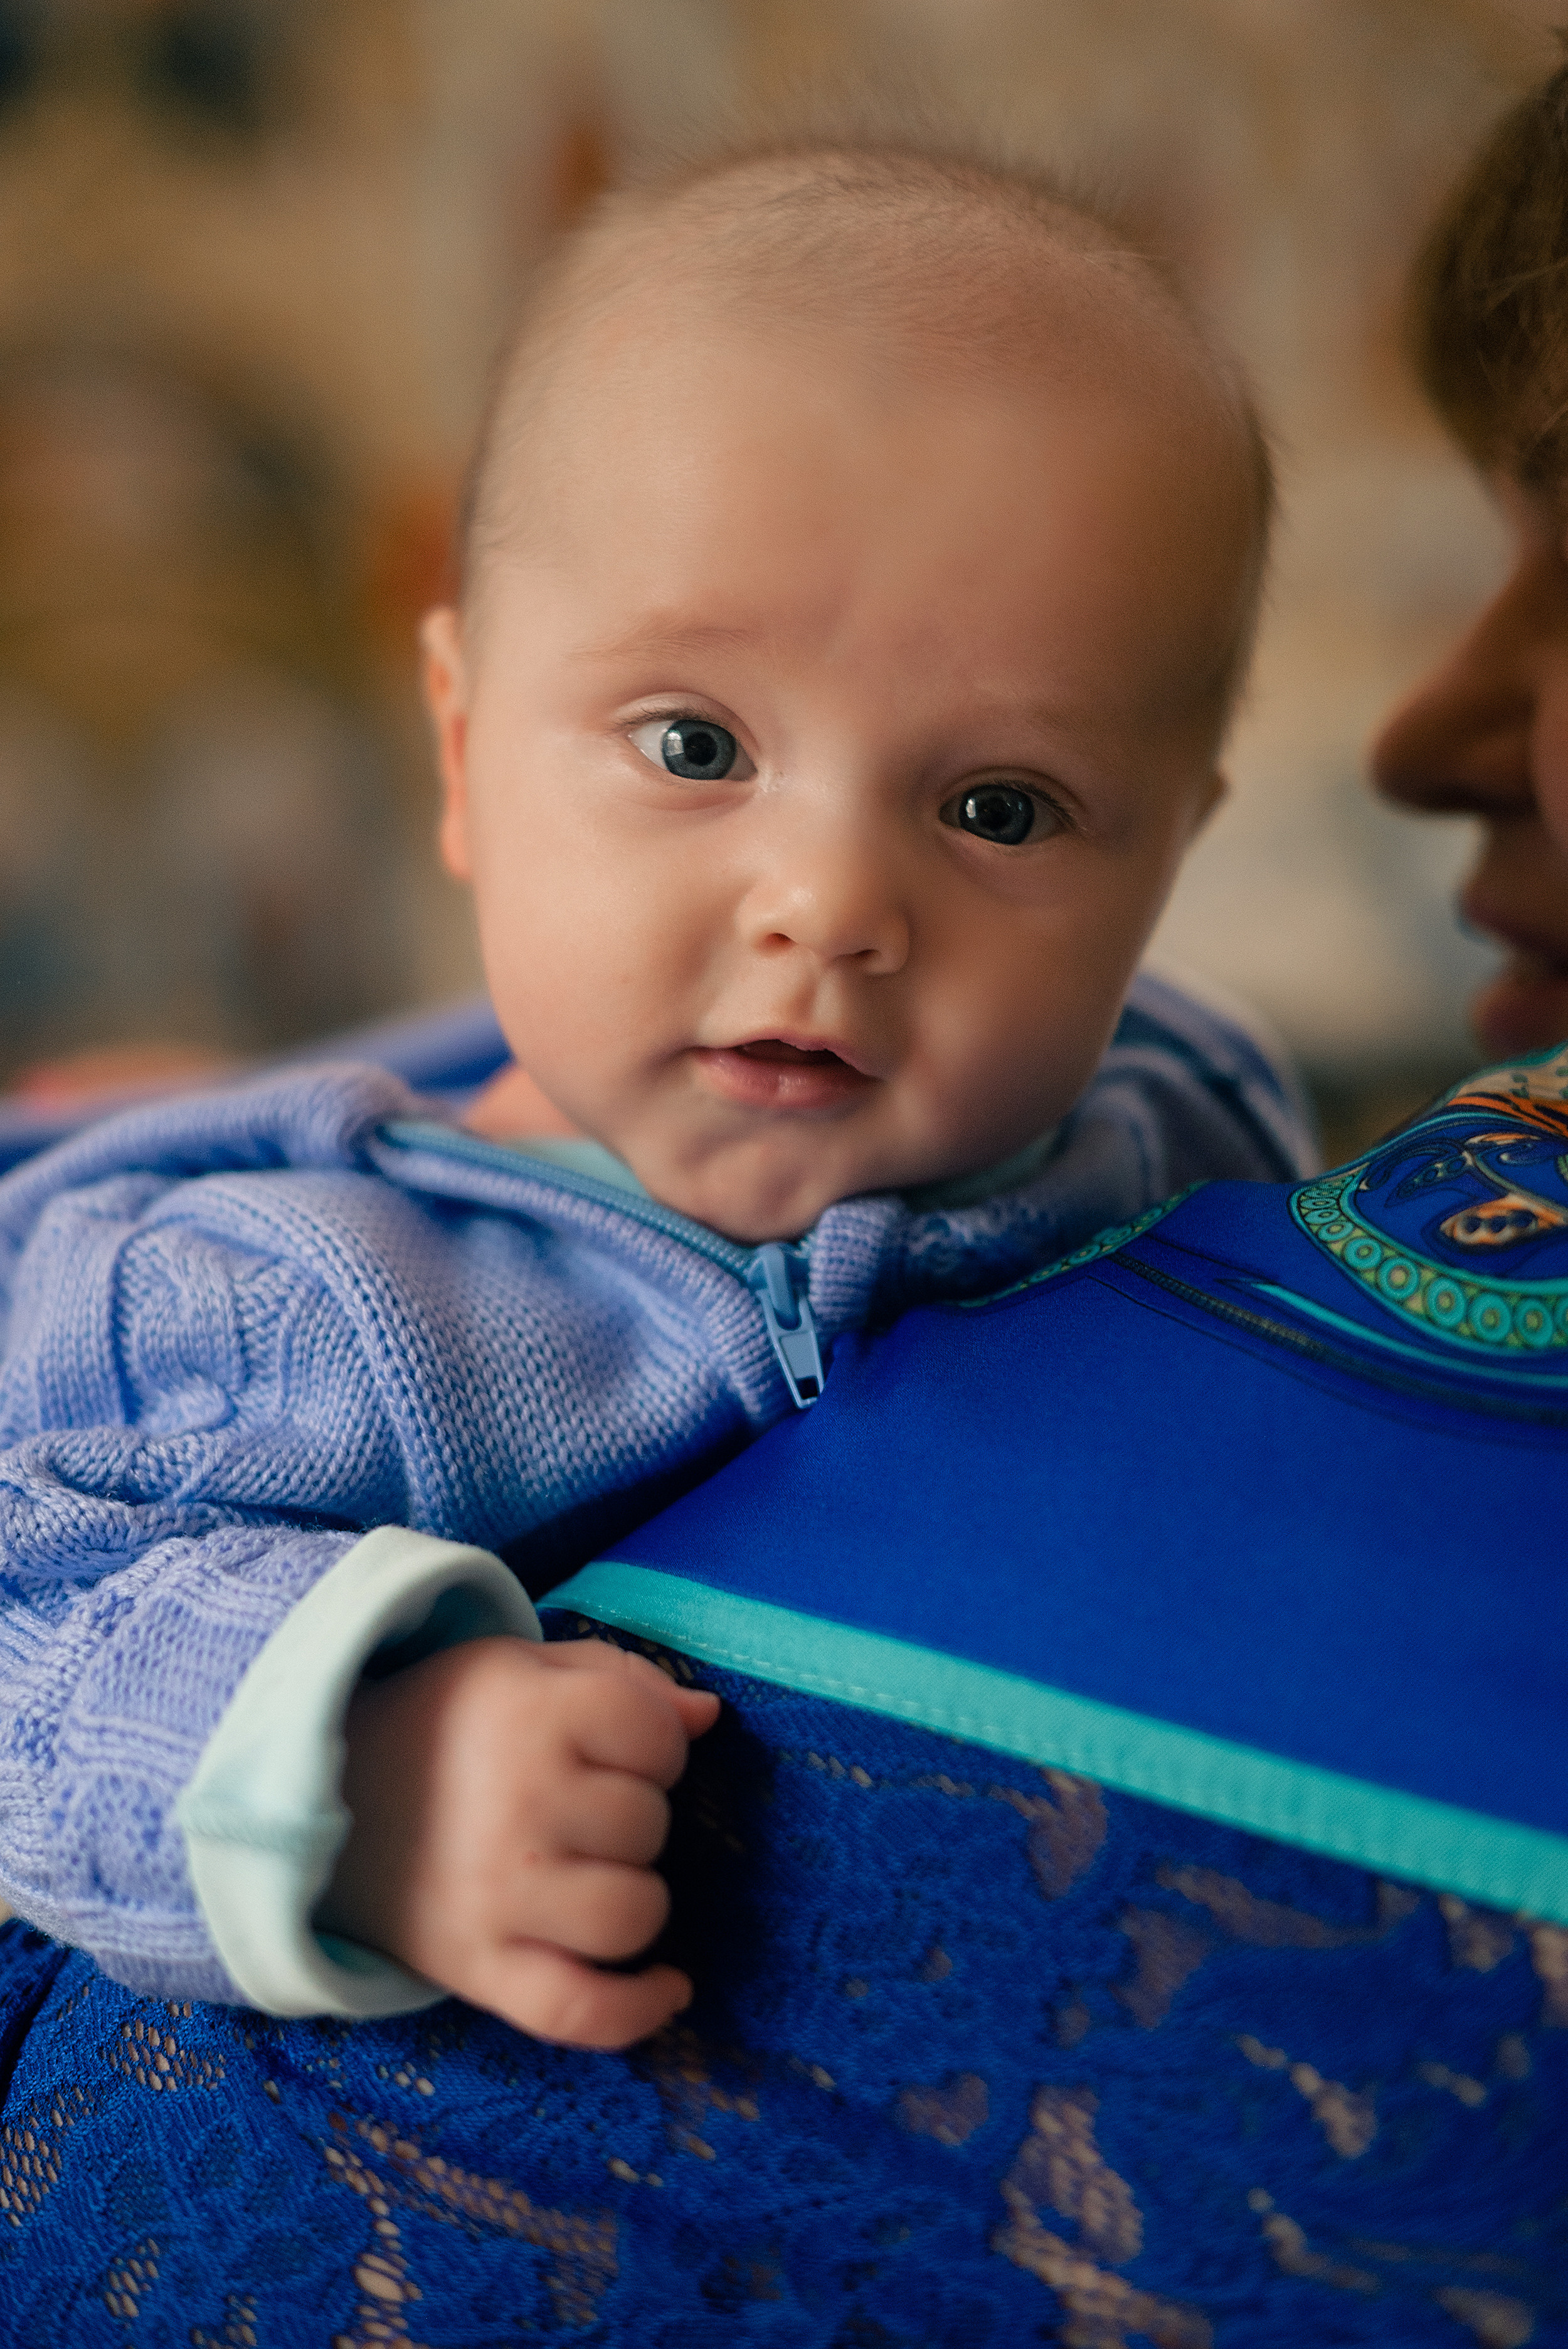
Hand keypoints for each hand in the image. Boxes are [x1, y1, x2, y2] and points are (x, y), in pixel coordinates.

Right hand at [317, 1636, 719, 2048]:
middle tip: (579, 1804)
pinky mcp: (476, 1968)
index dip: (653, 1741)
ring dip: (632, 1894)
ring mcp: (495, 1897)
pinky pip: (580, 2011)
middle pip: (647, 1824)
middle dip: (634, 1811)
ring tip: (593, 1871)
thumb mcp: (521, 1665)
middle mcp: (515, 1806)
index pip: (655, 1735)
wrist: (316, 1796)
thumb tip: (707, 1718)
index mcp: (528, 1714)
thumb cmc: (443, 1723)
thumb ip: (623, 1678)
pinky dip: (637, 2010)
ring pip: (632, 1915)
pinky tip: (670, 1986)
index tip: (615, 1744)